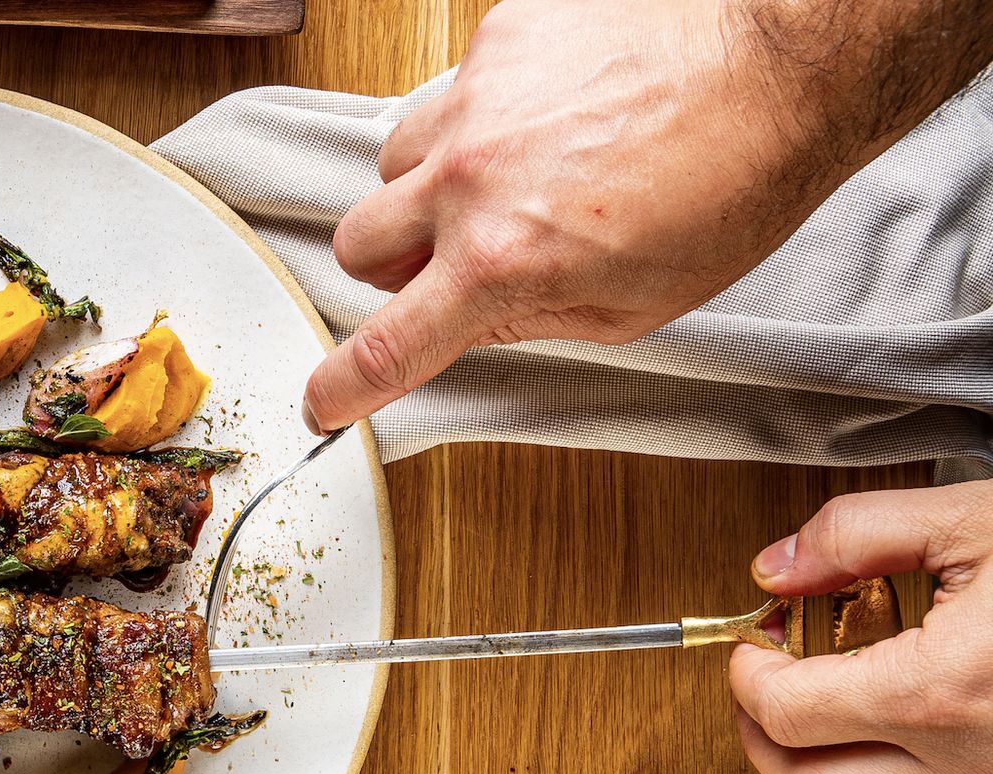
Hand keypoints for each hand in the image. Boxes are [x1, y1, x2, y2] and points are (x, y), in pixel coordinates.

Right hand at [305, 0, 992, 432]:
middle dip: (392, 264)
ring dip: (431, 184)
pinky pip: (454, 91)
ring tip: (512, 177)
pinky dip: (488, 113)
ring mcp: (476, 100)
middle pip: (356, 243)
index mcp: (501, 263)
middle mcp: (469, 180)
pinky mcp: (497, 38)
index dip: (344, 385)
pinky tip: (552, 114)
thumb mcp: (633, 304)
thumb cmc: (732, 182)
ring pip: (393, 161)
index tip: (325, 400)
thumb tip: (468, 321)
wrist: (784, 62)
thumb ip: (529, 319)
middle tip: (450, 260)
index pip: (387, 344)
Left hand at [730, 481, 992, 773]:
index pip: (784, 712)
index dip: (747, 668)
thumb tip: (779, 565)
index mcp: (940, 691)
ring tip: (813, 688)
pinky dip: (880, 759)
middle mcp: (966, 755)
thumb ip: (859, 534)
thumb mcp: (974, 517)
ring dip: (814, 755)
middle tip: (758, 677)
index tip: (755, 634)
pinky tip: (887, 701)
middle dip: (759, 735)